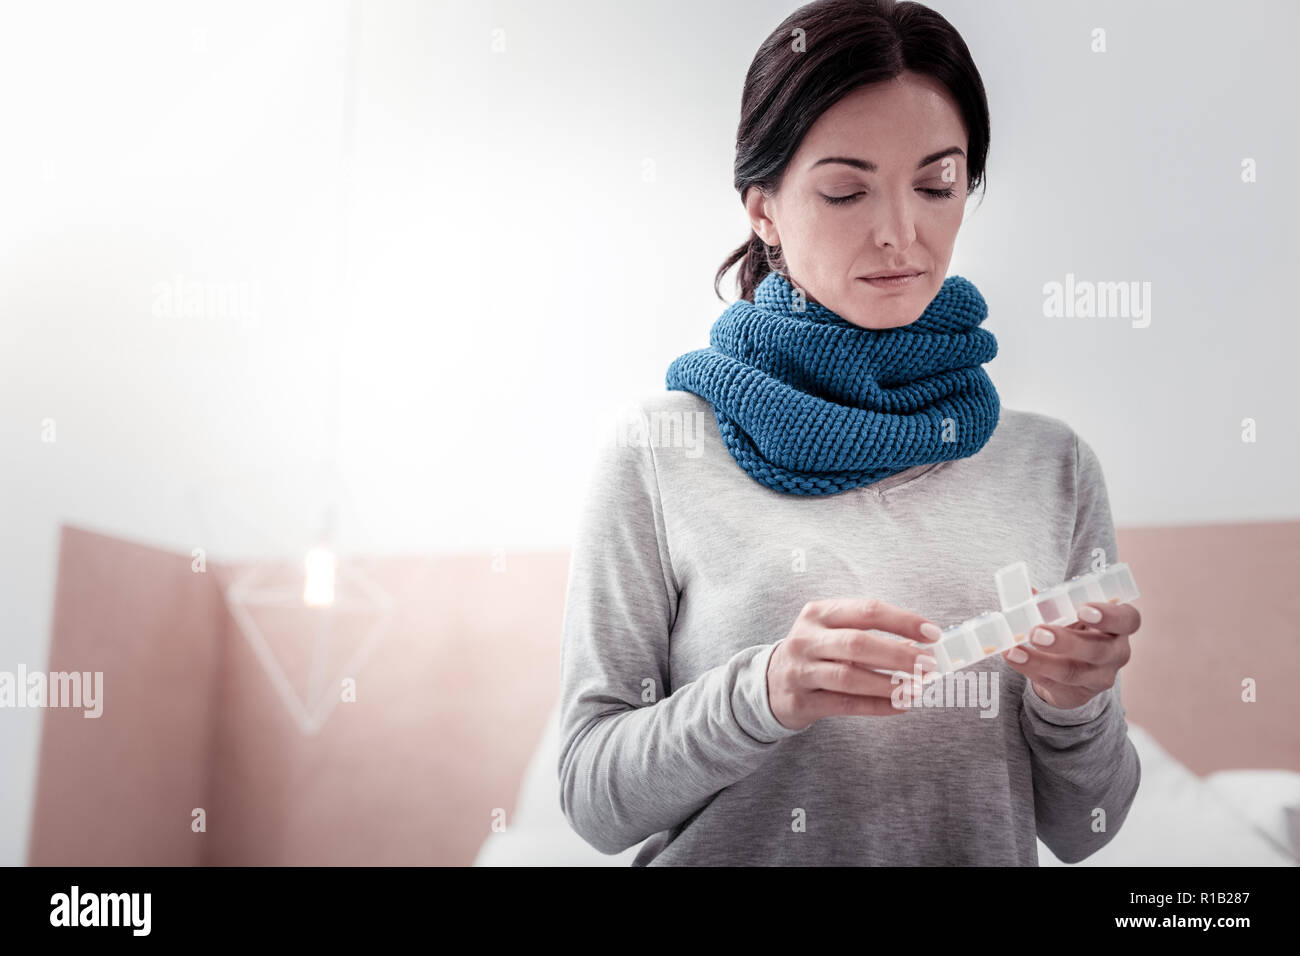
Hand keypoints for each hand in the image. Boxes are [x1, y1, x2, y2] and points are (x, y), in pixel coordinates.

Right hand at [766, 598, 942, 731]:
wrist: (768, 683)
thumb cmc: (814, 654)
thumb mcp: (833, 633)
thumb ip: (870, 634)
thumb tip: (920, 645)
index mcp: (818, 613)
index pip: (866, 610)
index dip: (902, 620)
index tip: (932, 633)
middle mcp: (806, 639)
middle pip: (857, 643)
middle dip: (899, 653)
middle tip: (929, 663)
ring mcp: (800, 670)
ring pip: (849, 676)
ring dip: (889, 683)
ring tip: (918, 688)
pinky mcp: (800, 701)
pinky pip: (844, 704)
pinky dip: (876, 706)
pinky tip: (900, 706)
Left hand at [1003, 587, 1140, 709]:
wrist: (1070, 667)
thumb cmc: (1073, 628)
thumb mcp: (1067, 612)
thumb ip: (1051, 602)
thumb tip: (1026, 592)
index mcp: (1119, 625)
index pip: (1128, 620)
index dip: (1109, 616)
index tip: (1082, 609)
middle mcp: (1116, 653)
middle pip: (1099, 650)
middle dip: (1067, 641)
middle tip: (1037, 633)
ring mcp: (1099, 678)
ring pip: (1073, 672)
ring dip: (1040, 661)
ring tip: (1014, 650)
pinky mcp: (1077, 695)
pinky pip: (1054, 685)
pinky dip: (1030, 669)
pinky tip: (1013, 658)